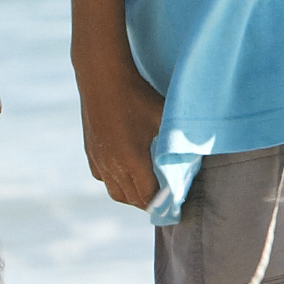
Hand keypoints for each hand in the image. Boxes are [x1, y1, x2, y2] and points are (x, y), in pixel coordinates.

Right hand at [74, 47, 166, 210]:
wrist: (102, 78)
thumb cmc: (138, 96)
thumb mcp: (164, 117)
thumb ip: (175, 142)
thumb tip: (193, 159)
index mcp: (132, 160)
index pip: (148, 196)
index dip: (162, 203)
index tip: (175, 205)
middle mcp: (112, 166)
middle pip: (131, 199)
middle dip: (148, 203)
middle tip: (164, 201)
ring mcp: (98, 160)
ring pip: (115, 191)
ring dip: (131, 195)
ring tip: (146, 191)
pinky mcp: (90, 153)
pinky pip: (102, 178)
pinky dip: (115, 182)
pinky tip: (126, 174)